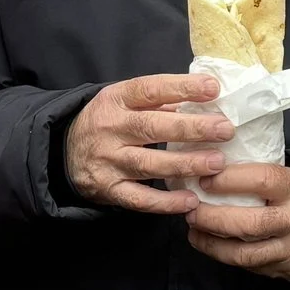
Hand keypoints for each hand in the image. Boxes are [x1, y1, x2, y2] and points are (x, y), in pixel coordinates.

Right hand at [62, 75, 234, 214]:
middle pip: (152, 128)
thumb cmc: (107, 122)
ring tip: (216, 163)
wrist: (63, 152)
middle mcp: (109, 129)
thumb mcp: (123, 102)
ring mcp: (107, 161)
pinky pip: (139, 199)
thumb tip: (204, 102)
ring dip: (185, 164)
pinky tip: (191, 200)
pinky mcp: (108, 189)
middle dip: (192, 128)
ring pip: (149, 164)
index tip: (213, 88)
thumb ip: (159, 102)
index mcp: (115, 99)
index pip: (149, 89)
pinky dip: (165, 202)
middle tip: (225, 129)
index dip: (181, 87)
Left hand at [185, 164, 289, 281]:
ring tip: (193, 231)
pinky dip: (225, 256)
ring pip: (244, 253)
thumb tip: (215, 165)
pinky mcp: (285, 271)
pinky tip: (211, 245)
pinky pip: (249, 267)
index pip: (262, 180)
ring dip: (212, 243)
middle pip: (248, 223)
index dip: (229, 180)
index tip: (204, 179)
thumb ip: (263, 174)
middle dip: (211, 218)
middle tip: (190, 209)